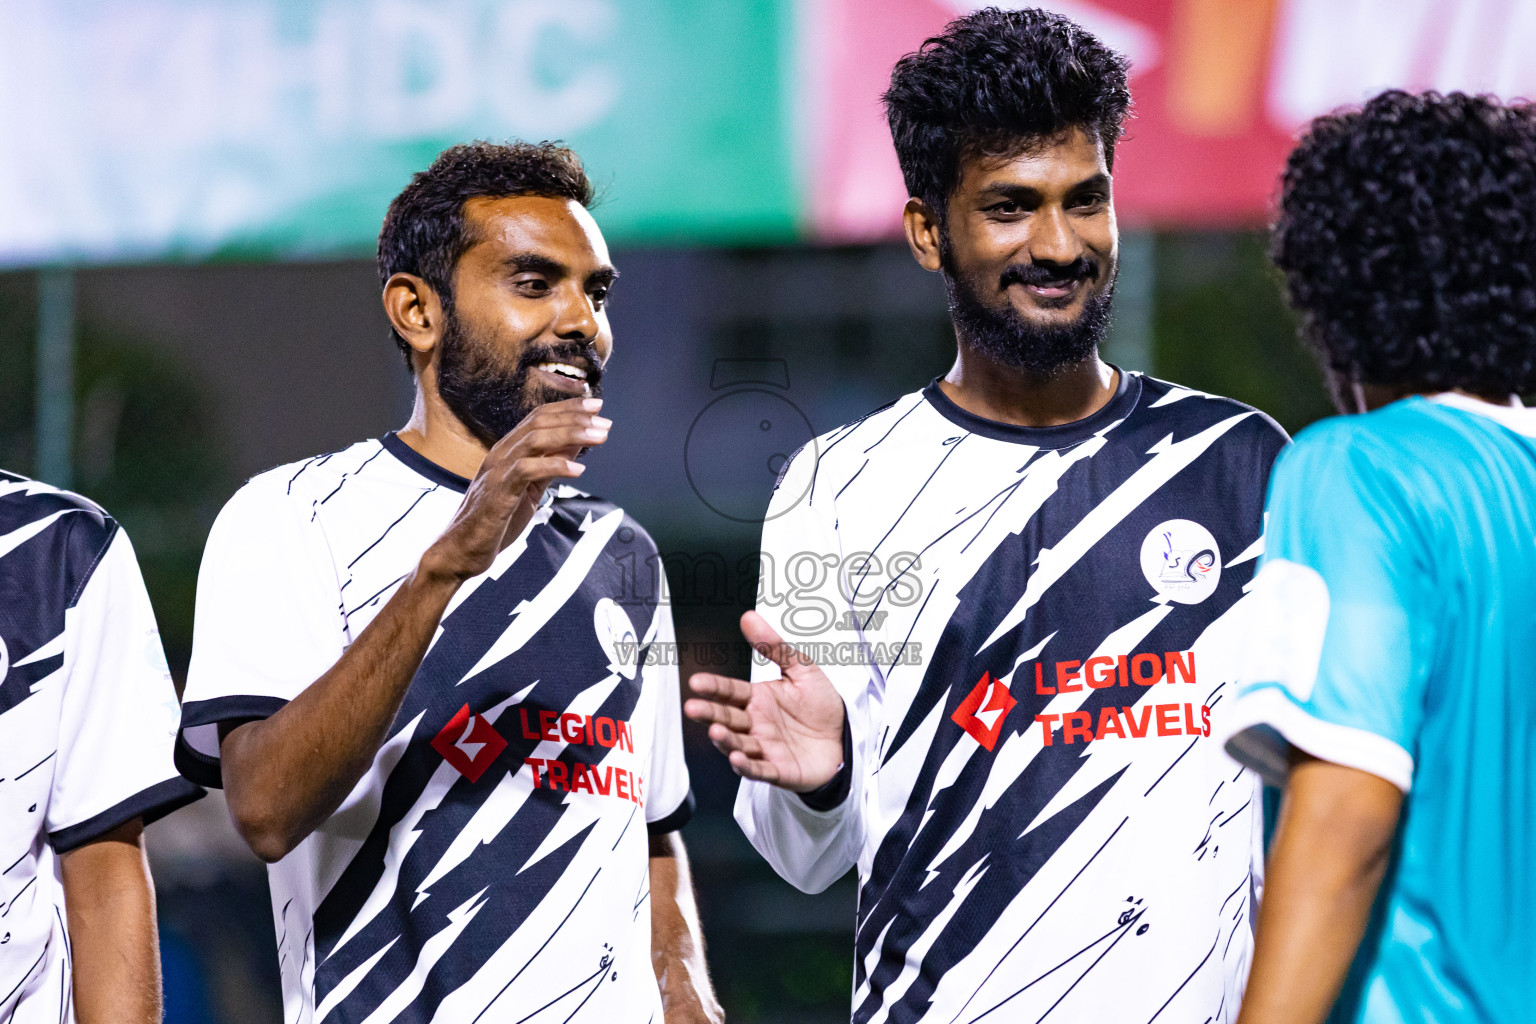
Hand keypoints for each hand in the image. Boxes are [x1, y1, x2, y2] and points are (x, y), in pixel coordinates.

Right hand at [423, 397, 608, 579]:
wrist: (462, 550)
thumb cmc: (496, 521)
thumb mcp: (531, 488)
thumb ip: (550, 466)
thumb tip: (575, 446)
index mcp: (507, 450)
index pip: (538, 417)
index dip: (568, 409)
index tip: (595, 406)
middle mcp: (501, 454)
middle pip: (540, 423)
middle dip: (575, 418)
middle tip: (604, 421)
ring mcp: (497, 471)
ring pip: (535, 439)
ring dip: (571, 435)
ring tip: (599, 437)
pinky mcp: (498, 492)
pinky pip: (528, 470)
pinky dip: (556, 466)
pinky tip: (578, 470)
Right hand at [685, 611, 845, 791]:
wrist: (846, 736)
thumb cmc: (820, 705)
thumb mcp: (801, 669)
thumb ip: (774, 646)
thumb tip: (748, 617)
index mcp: (757, 699)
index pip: (730, 692)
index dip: (713, 687)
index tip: (696, 682)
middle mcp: (756, 724)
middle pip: (727, 718)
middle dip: (709, 714)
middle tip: (692, 708)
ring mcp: (765, 749)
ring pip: (739, 745)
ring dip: (725, 741)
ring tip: (715, 732)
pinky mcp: (779, 771)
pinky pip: (760, 770)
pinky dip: (747, 767)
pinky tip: (737, 760)